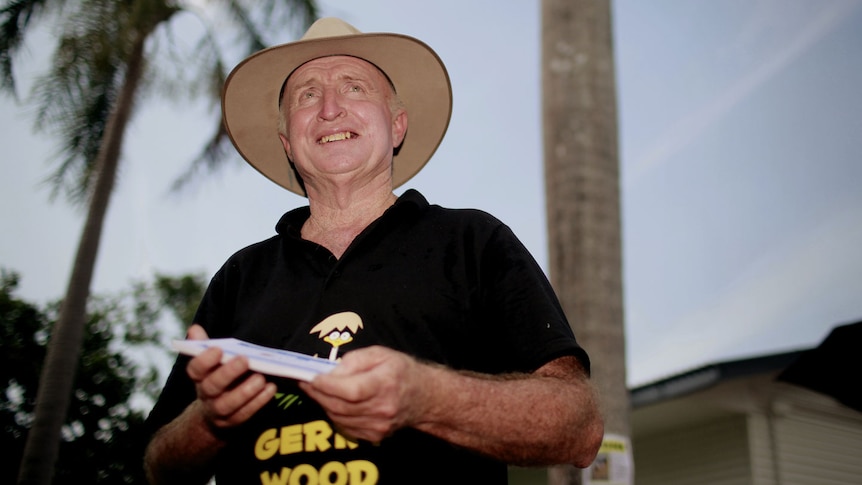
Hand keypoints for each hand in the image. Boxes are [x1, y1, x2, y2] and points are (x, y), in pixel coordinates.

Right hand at [185, 324, 276, 435]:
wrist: (213, 415)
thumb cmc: (216, 379)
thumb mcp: (210, 364)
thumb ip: (204, 346)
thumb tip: (194, 328)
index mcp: (199, 378)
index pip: (195, 369)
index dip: (204, 360)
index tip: (218, 349)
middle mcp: (206, 395)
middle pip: (212, 386)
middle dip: (228, 373)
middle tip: (244, 360)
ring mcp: (218, 411)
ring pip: (228, 404)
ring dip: (245, 391)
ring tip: (261, 378)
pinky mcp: (233, 421)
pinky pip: (245, 414)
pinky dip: (258, 401)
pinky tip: (271, 388)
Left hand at [299, 345, 430, 442]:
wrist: (423, 397)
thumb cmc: (399, 371)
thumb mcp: (379, 354)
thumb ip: (354, 360)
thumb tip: (330, 372)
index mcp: (385, 383)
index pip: (351, 390)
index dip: (328, 386)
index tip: (313, 377)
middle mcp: (383, 408)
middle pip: (340, 406)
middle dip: (318, 394)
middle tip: (306, 382)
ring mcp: (379, 425)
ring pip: (339, 417)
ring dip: (324, 404)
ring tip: (318, 390)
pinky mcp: (374, 435)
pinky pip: (344, 426)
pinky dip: (334, 414)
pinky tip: (334, 402)